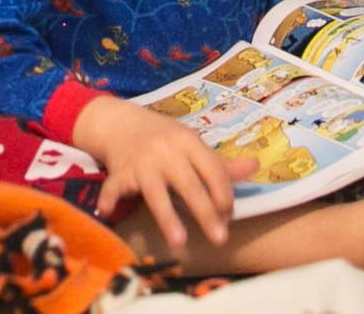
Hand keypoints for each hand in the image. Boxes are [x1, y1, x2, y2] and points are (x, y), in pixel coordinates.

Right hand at [70, 93, 235, 247]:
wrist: (121, 122)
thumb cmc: (164, 138)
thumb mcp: (192, 145)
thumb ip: (221, 164)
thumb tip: (256, 167)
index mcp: (189, 142)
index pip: (213, 170)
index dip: (224, 194)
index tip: (229, 215)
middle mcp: (166, 151)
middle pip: (189, 185)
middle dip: (205, 213)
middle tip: (220, 238)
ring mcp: (142, 161)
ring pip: (156, 192)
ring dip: (167, 216)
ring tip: (180, 241)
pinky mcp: (119, 171)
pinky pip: (114, 187)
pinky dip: (109, 199)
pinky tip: (107, 213)